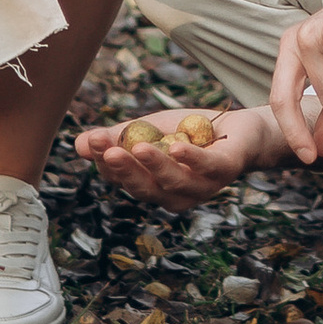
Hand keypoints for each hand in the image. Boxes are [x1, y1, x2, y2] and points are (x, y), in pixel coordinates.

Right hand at [72, 103, 294, 204]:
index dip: (106, 162)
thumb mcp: (151, 131)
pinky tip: (176, 146)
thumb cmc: (193, 134)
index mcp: (155, 187)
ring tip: (138, 147)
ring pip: (175, 183)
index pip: (124, 180)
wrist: (243, 129)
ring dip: (155, 166)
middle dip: (124, 170)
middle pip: (146, 189)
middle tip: (106, 151)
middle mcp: (176, 194)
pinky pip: (207, 167)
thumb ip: (119, 137)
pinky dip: (191, 158)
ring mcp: (203, 186)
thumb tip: (78, 143)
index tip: (90, 142)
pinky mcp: (226, 169)